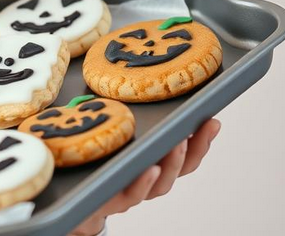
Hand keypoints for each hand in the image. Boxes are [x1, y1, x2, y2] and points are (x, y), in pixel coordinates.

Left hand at [68, 118, 220, 235]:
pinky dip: (143, 182)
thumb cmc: (94, 164)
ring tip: (177, 142)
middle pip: (181, 168)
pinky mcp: (111, 199)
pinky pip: (132, 194)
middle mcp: (147, 179)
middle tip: (203, 126)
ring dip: (172, 162)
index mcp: (153, 164)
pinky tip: (150, 169)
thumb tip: (130, 84)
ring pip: (161, 184)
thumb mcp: (110, 137)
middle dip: (196, 147)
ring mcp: (132, 191)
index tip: (213, 120)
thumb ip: (122, 118)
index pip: (185, 154)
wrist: (71, 200)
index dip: (201, 139)